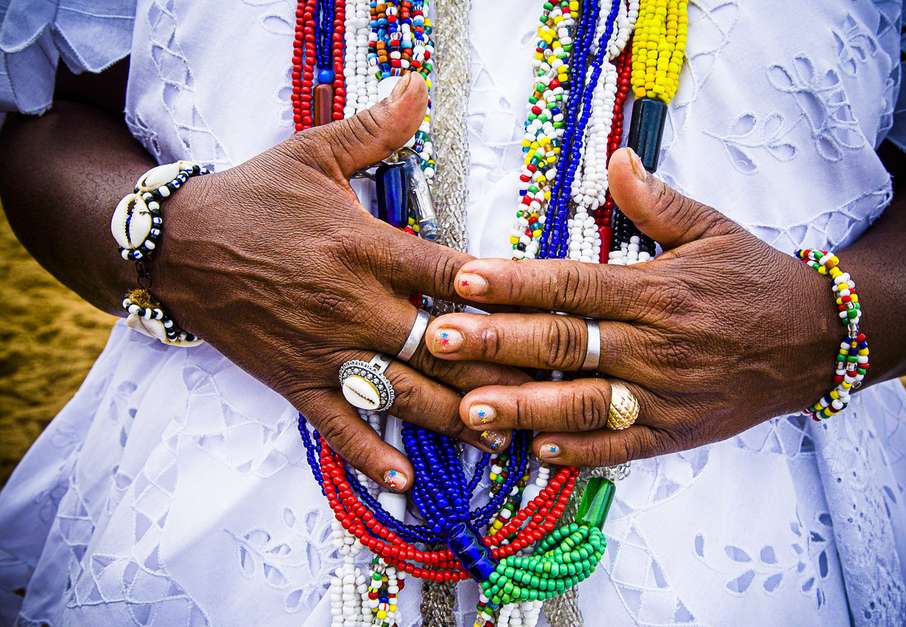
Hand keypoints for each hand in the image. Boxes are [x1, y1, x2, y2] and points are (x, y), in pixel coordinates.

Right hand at [154, 73, 521, 487]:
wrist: (177, 244)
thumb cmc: (252, 197)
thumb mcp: (312, 154)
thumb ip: (373, 130)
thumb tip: (417, 87)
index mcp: (364, 247)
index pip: (448, 274)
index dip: (499, 293)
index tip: (547, 311)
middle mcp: (353, 304)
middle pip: (442, 344)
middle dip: (499, 368)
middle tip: (552, 391)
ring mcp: (326, 348)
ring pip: (404, 391)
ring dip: (456, 418)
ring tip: (505, 438)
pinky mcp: (296, 379)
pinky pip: (338, 424)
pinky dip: (370, 454)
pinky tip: (406, 482)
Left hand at [424, 147, 842, 465]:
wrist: (817, 340)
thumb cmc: (755, 281)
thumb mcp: (713, 229)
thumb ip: (657, 201)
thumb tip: (617, 157)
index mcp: (655, 290)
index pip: (571, 285)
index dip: (514, 282)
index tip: (462, 278)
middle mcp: (654, 344)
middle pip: (563, 342)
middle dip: (496, 341)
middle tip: (436, 340)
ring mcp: (664, 394)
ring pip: (582, 403)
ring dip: (523, 406)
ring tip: (468, 408)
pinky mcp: (675, 431)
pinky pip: (621, 447)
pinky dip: (578, 452)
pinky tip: (533, 451)